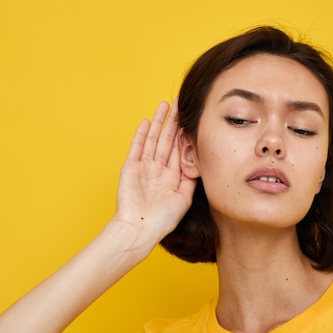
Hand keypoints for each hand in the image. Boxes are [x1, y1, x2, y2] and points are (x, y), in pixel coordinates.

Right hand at [113, 100, 196, 239]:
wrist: (140, 229)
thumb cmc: (162, 220)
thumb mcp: (184, 198)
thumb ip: (192, 179)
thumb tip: (201, 163)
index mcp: (171, 177)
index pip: (180, 150)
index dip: (186, 134)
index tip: (193, 118)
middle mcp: (158, 170)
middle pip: (168, 140)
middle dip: (174, 122)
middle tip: (181, 103)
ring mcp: (144, 167)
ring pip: (153, 139)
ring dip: (159, 122)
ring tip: (165, 105)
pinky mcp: (130, 167)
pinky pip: (137, 147)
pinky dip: (142, 134)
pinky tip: (148, 122)